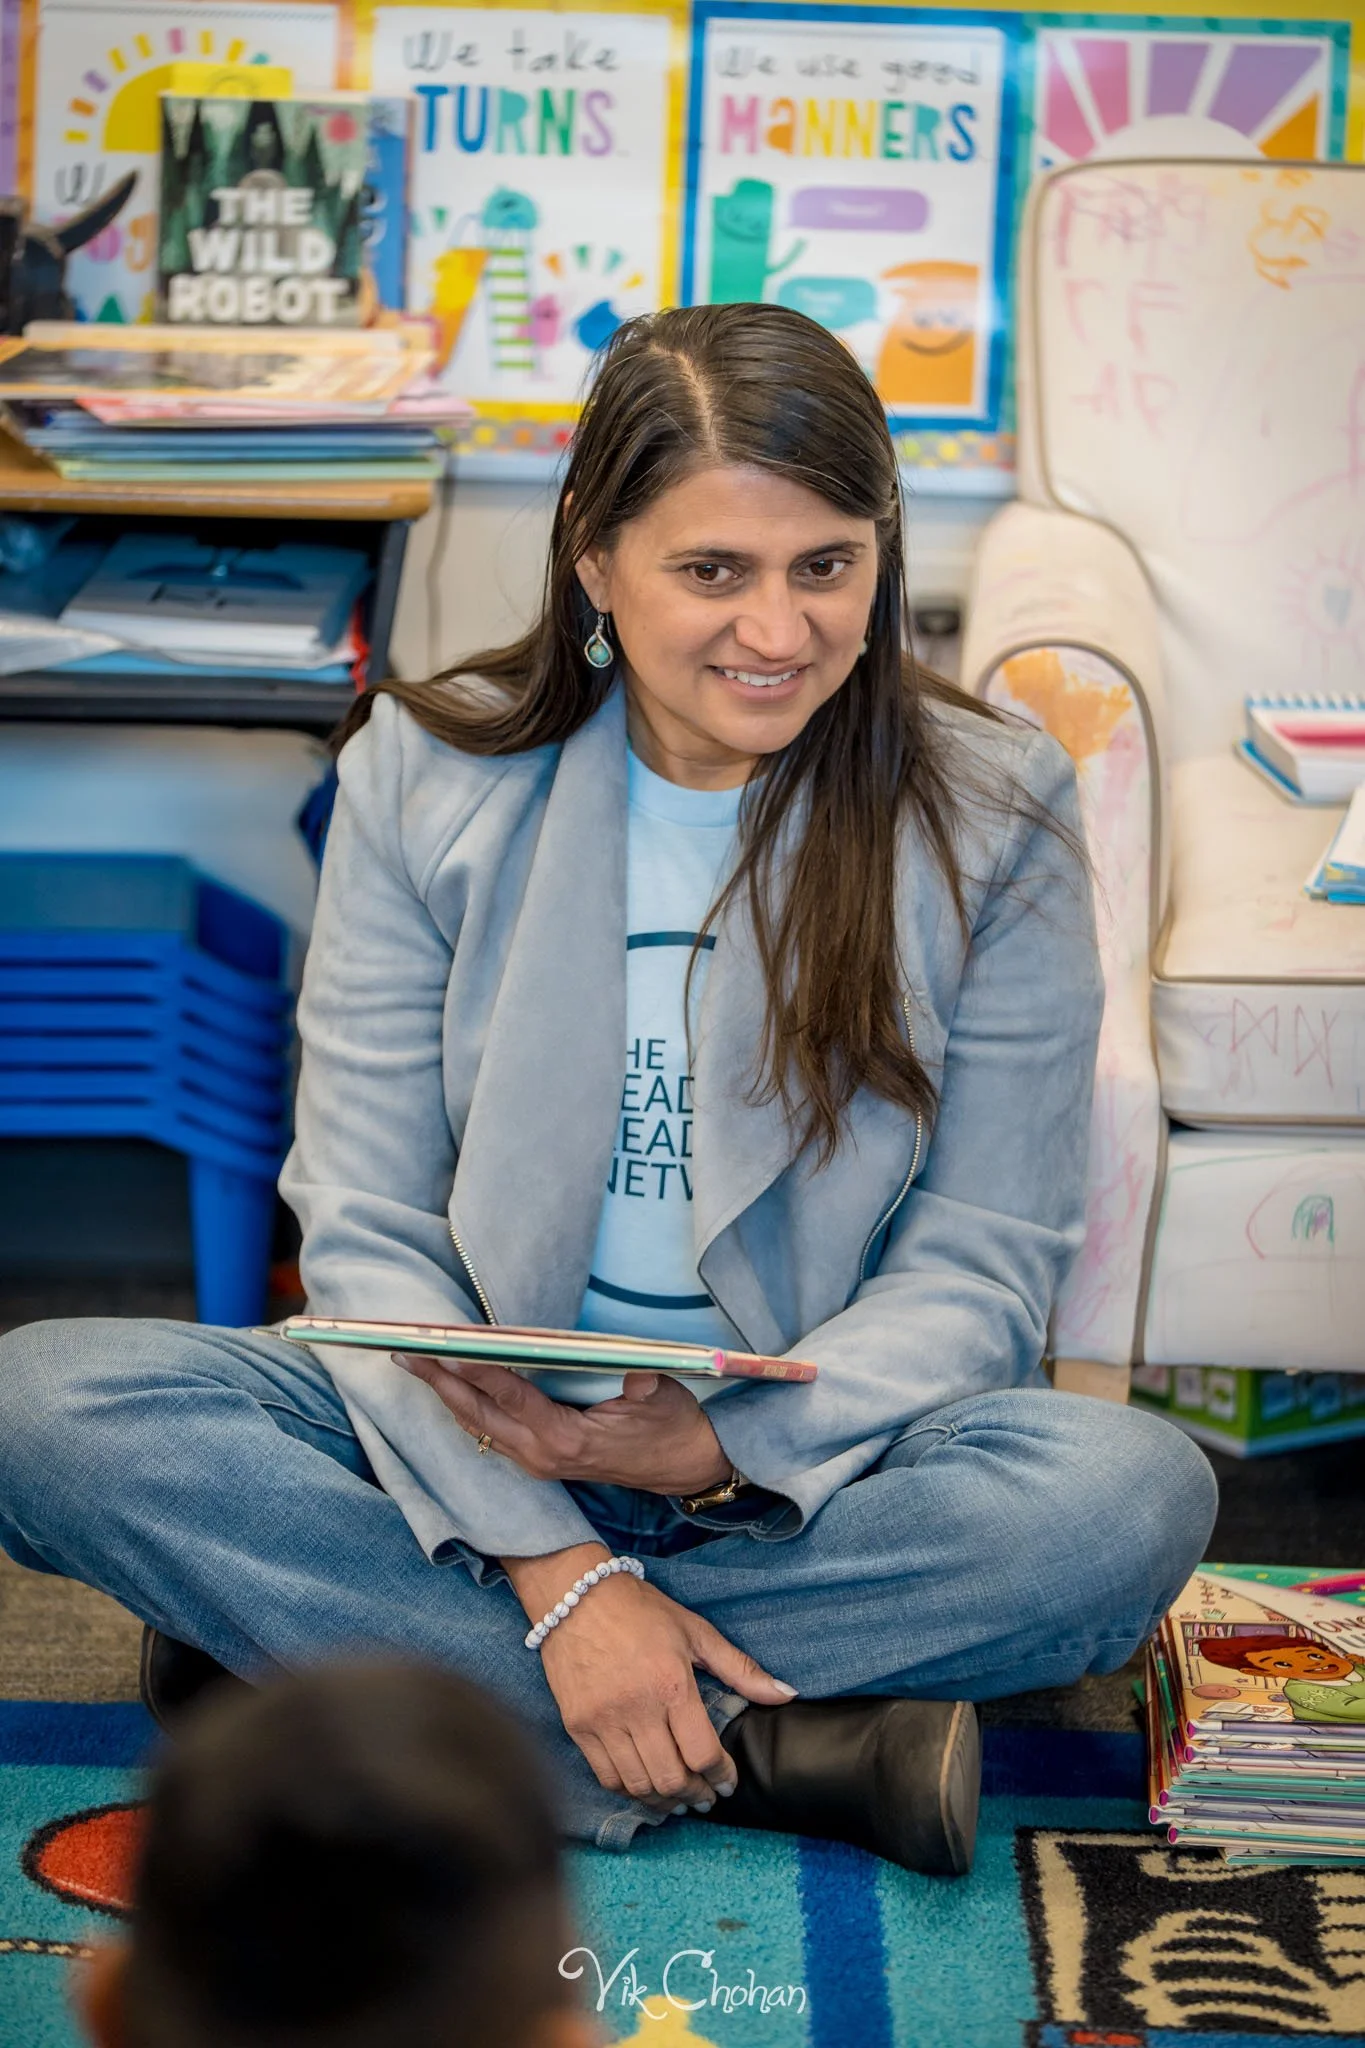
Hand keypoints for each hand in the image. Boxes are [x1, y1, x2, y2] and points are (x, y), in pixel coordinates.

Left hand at [395, 1354, 730, 1495]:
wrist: (684, 1465)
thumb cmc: (672, 1425)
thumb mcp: (660, 1395)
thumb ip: (641, 1385)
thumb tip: (631, 1373)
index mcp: (565, 1438)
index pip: (510, 1395)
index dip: (475, 1370)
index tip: (443, 1348)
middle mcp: (541, 1454)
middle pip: (477, 1413)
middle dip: (438, 1381)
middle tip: (403, 1351)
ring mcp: (536, 1461)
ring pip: (476, 1426)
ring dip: (444, 1394)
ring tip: (413, 1363)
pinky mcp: (538, 1460)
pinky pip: (488, 1433)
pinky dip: (464, 1407)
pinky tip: (448, 1388)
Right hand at [504, 1544, 797, 1812]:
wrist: (575, 1596)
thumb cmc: (641, 1611)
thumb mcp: (696, 1632)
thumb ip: (741, 1669)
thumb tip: (787, 1694)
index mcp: (672, 1684)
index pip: (702, 1753)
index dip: (721, 1776)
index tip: (728, 1782)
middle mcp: (636, 1709)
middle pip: (671, 1779)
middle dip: (695, 1795)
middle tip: (705, 1795)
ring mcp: (602, 1721)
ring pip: (638, 1785)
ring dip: (663, 1801)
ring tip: (678, 1798)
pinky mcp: (577, 1726)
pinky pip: (606, 1776)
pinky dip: (629, 1790)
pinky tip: (644, 1786)